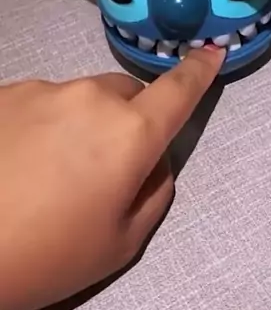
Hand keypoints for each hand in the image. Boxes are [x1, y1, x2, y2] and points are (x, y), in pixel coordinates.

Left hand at [0, 47, 223, 309]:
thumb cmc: (47, 257)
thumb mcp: (122, 243)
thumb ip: (155, 191)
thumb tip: (154, 160)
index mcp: (130, 133)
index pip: (177, 91)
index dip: (199, 71)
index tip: (211, 52)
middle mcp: (89, 99)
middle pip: (125, 94)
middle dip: (127, 120)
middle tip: (103, 169)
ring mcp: (41, 91)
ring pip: (79, 100)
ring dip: (79, 124)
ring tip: (48, 175)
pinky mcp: (3, 94)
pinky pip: (39, 103)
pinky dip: (40, 126)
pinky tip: (17, 165)